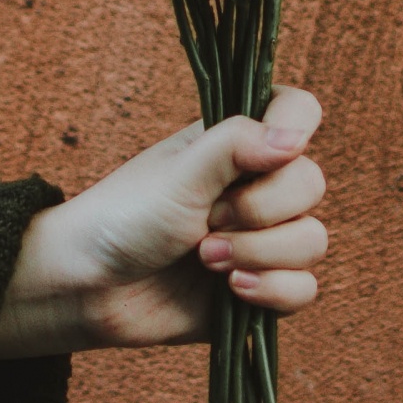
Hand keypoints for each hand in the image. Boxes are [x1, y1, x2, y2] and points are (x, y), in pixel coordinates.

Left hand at [0, 87, 325, 356]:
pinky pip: (304, 289)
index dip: (297, 128)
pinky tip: (231, 290)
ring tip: (206, 259)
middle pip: (312, 184)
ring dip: (260, 253)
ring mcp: (262, 238)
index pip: (299, 111)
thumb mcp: (178, 175)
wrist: (89, 289)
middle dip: (262, 210)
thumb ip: (235, 146)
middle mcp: (257, 186)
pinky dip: (272, 291)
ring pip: (313, 241)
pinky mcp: (263, 288)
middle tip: (209, 219)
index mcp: (238, 144)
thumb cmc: (123, 218)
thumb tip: (295, 138)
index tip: (272, 154)